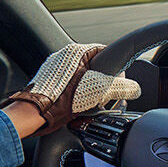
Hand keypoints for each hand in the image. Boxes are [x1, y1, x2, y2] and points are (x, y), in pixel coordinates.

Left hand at [0, 44, 139, 135]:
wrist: (32, 115)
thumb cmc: (60, 101)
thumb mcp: (97, 92)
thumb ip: (120, 88)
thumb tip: (134, 89)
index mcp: (75, 52)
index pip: (105, 53)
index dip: (115, 69)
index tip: (118, 82)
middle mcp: (63, 56)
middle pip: (93, 66)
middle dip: (100, 83)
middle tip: (102, 97)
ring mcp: (53, 68)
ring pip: (81, 76)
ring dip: (88, 90)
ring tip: (87, 103)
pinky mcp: (47, 81)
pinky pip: (69, 84)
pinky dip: (75, 94)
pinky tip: (75, 106)